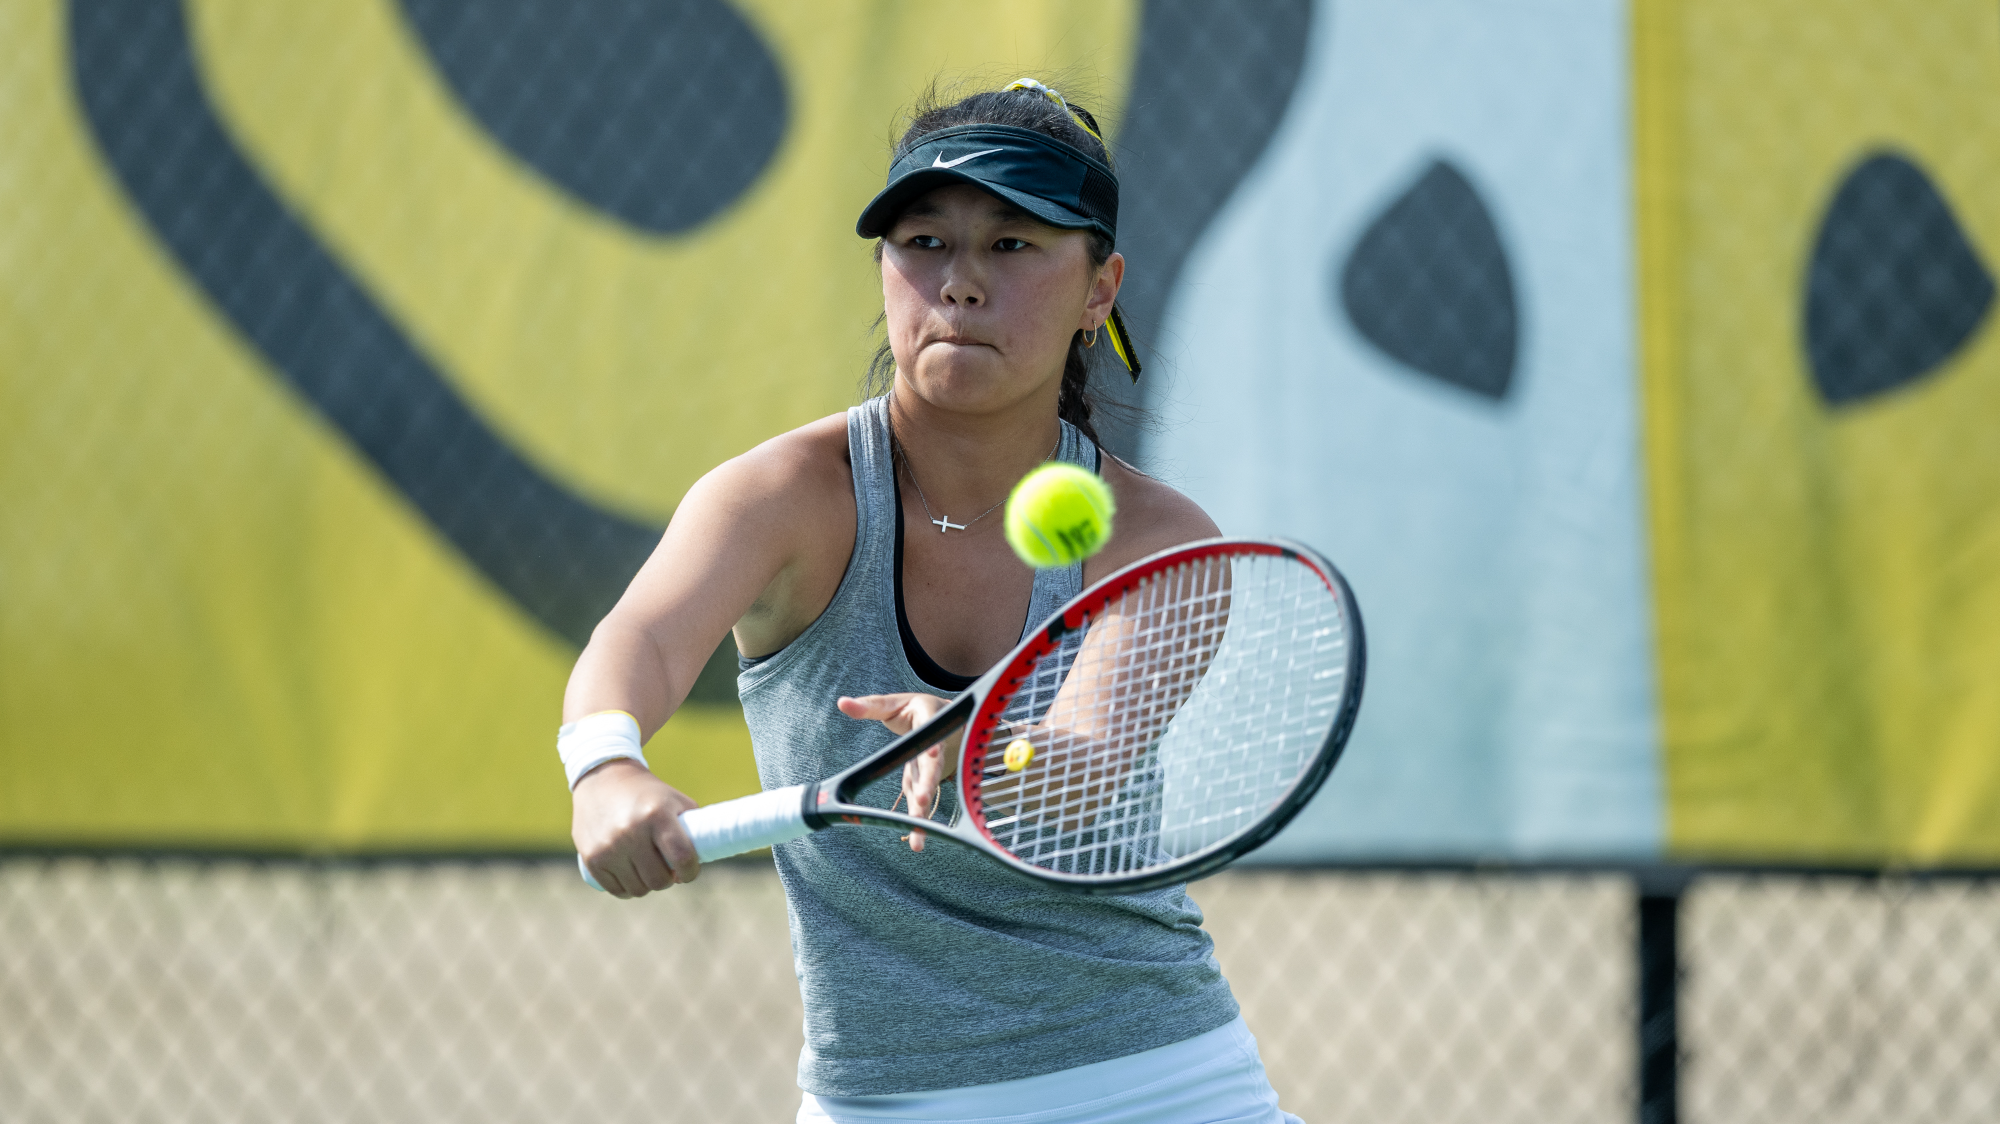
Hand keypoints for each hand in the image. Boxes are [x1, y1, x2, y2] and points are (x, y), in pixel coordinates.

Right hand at [571, 759, 700, 897]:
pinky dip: (627, 888)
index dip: (690, 871)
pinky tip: (630, 875)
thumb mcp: (675, 801)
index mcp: (657, 815)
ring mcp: (609, 847)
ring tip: (648, 869)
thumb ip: (694, 829)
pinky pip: (617, 890)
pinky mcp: (591, 858)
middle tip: (666, 869)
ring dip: (647, 885)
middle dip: (668, 879)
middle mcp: (631, 832)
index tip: (688, 871)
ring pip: (638, 889)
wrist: (602, 779)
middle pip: (659, 880)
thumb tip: (700, 862)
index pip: (682, 857)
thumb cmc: (648, 795)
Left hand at [837, 693, 957, 852]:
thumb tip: (842, 703)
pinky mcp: (924, 780)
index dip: (932, 741)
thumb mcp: (890, 703)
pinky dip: (918, 821)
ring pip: (929, 786)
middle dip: (928, 782)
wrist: (939, 718)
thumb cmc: (912, 709)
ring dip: (923, 808)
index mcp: (928, 717)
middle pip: (932, 764)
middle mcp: (935, 743)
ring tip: (918, 829)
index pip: (930, 728)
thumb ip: (869, 705)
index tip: (933, 752)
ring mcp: (931, 764)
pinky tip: (916, 840)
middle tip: (921, 798)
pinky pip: (922, 800)